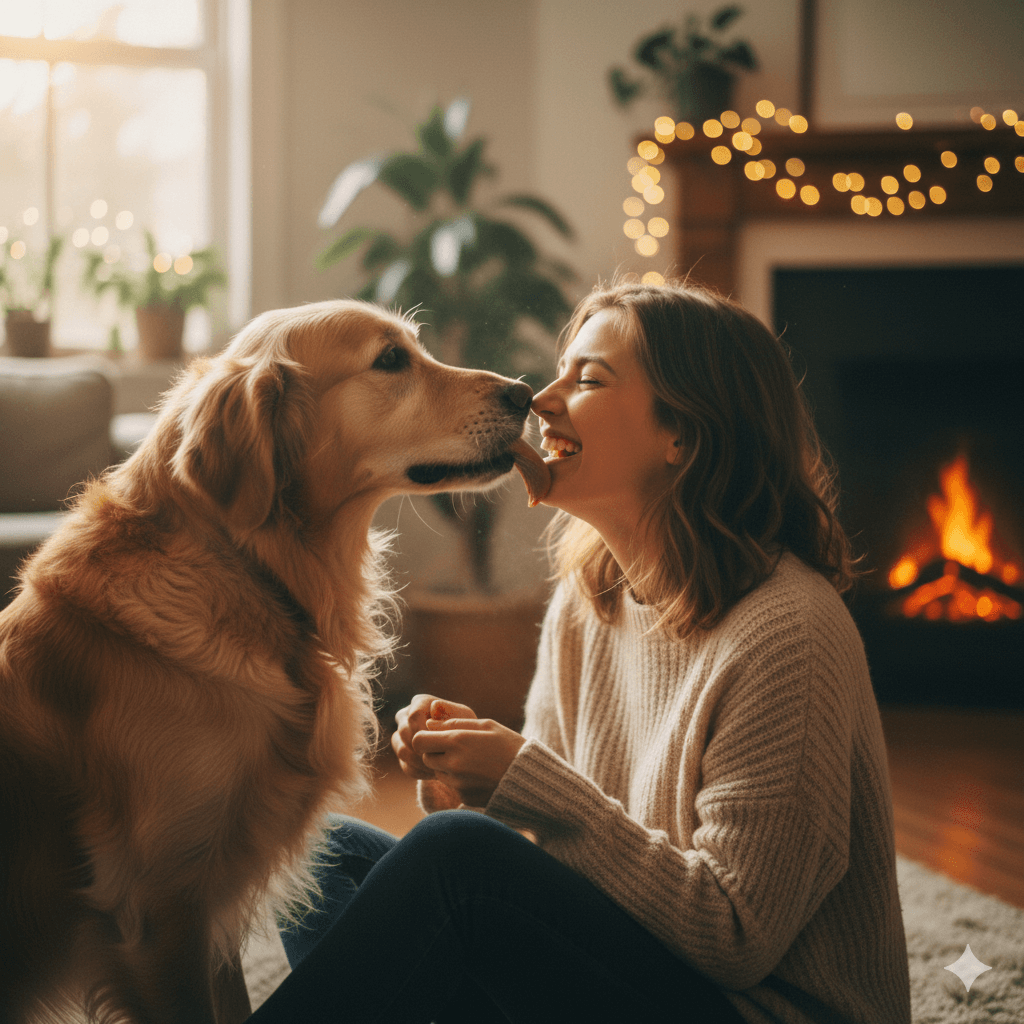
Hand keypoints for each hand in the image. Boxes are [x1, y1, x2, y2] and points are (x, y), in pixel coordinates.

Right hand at [391, 695, 476, 780]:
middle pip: (404, 732)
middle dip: (422, 748)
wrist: (464, 746)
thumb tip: (434, 706)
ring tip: (439, 767)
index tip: (441, 743)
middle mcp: (406, 716)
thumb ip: (450, 712)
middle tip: (439, 759)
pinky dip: (421, 772)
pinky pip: (405, 766)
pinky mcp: (404, 754)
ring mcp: (401, 735)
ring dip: (421, 762)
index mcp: (420, 702)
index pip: (414, 715)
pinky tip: (435, 773)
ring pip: (401, 750)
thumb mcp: (464, 718)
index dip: (425, 732)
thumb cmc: (466, 728)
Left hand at [411, 715, 526, 807]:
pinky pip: (451, 786)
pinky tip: (478, 775)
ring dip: (446, 767)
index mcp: (457, 741)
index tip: (437, 736)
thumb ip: (454, 722)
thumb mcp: (485, 725)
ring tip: (470, 761)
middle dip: (435, 752)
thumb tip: (429, 723)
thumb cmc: (508, 745)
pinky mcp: (464, 797)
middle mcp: (453, 764)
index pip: (418, 740)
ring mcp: (458, 783)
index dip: (425, 737)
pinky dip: (459, 780)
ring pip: (437, 773)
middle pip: (426, 758)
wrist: (530, 777)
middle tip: (456, 748)